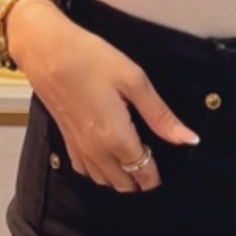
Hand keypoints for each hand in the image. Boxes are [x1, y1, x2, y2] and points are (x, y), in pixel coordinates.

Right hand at [8, 0, 199, 193]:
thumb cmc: (92, 59)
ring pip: (104, 182)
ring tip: (135, 159)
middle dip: (141, 180)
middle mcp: (96, 151)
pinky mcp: (66, 141)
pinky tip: (108, 156)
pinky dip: (101, 172)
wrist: (46, 50)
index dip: (157, 177)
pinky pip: (86, 171)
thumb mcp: (133, 80)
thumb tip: (189, 140)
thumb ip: (160, 115)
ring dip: (121, 178)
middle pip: (124, 184)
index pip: (143, 172)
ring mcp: (78, 148)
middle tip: (154, 161)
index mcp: (116, 138)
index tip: (168, 171)